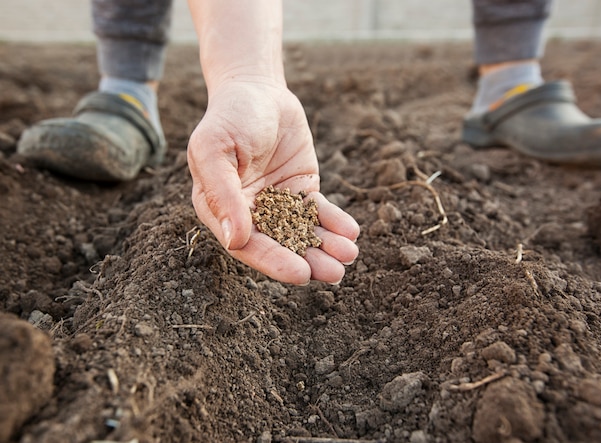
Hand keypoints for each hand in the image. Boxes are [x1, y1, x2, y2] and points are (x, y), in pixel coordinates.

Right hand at [187, 79, 359, 284]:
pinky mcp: (301, 190)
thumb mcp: (215, 149)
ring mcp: (277, 203)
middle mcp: (249, 213)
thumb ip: (221, 192)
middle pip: (280, 244)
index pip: (248, 244)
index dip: (274, 261)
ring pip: (302, 232)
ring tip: (348, 255)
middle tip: (334, 274)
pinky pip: (318, 210)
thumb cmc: (229, 117)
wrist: (257, 89)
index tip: (300, 274)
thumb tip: (235, 240)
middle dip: (308, 260)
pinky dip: (335, 222)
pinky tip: (350, 231)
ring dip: (326, 246)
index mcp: (221, 210)